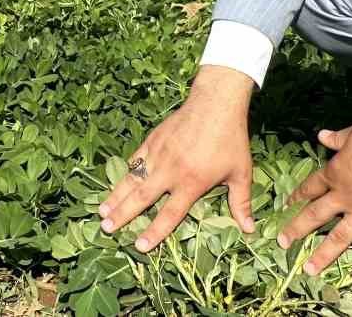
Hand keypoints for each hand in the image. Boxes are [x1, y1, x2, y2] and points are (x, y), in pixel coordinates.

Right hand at [99, 67, 257, 251]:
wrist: (215, 104)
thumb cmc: (230, 140)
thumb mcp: (241, 173)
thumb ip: (241, 203)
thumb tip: (249, 229)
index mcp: (191, 183)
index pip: (169, 214)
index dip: (154, 232)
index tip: (139, 246)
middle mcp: (170, 171)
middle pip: (141, 199)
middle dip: (123, 216)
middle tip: (106, 229)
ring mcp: (158, 154)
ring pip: (132, 179)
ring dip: (115, 196)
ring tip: (102, 211)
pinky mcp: (153, 140)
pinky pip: (135, 160)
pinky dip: (125, 173)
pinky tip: (116, 183)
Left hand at [277, 115, 351, 284]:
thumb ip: (337, 139)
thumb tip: (321, 135)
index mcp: (335, 174)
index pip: (311, 187)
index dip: (297, 195)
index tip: (285, 205)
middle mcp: (345, 197)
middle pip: (316, 215)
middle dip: (297, 230)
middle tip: (282, 243)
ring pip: (340, 238)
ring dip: (323, 255)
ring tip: (309, 271)